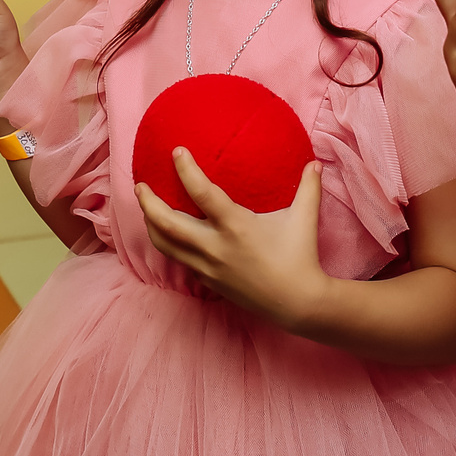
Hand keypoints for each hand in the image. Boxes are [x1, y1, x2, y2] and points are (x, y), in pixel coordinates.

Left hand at [136, 152, 328, 330]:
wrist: (298, 303)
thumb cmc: (301, 257)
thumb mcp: (305, 218)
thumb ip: (309, 187)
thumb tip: (315, 161)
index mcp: (236, 226)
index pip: (202, 193)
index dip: (186, 170)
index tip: (176, 152)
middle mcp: (216, 246)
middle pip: (167, 224)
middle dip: (148, 203)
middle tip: (140, 185)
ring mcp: (208, 267)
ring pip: (166, 246)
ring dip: (152, 226)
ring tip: (146, 210)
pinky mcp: (209, 282)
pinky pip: (181, 261)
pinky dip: (170, 245)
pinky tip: (170, 236)